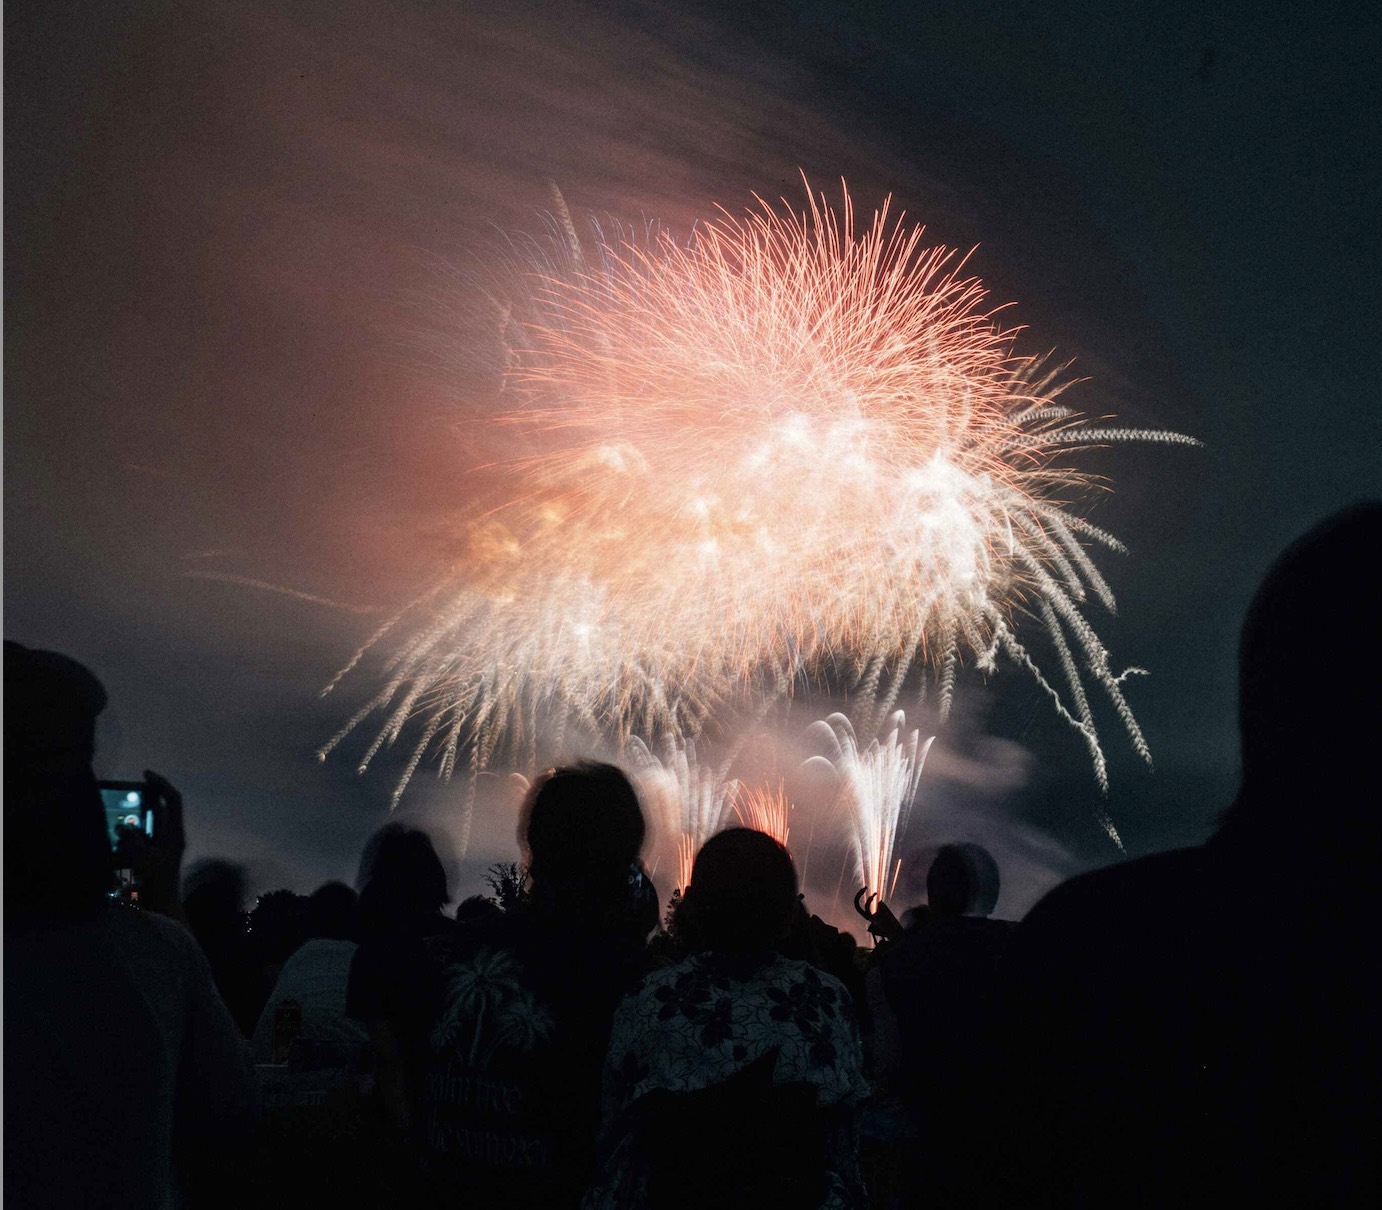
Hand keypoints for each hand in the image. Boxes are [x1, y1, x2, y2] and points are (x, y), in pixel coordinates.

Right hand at [117, 770, 185, 917]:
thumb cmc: (156, 882)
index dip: (161, 783)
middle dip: (151, 795)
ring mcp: (170, 842)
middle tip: (133, 788)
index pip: (173, 799)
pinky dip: (139, 828)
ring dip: (143, 813)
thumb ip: (132, 840)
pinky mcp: (162, 851)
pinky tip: (124, 834)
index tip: (145, 774)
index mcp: (175, 832)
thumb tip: (124, 827)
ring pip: (158, 818)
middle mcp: (175, 834)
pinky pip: (151, 832)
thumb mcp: (142, 859)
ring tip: (125, 811)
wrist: (165, 903)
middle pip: (167, 805)